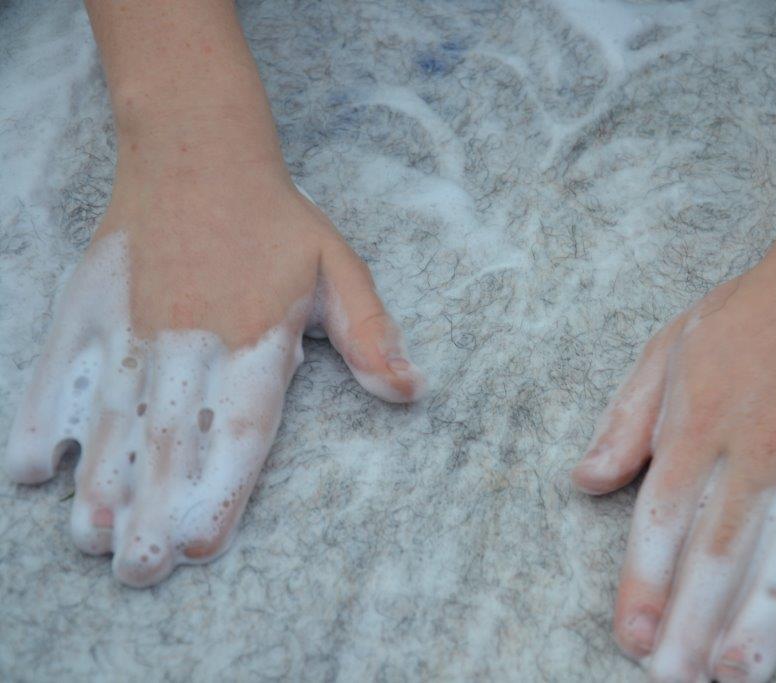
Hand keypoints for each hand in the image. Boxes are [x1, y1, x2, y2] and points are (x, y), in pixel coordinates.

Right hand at [5, 161, 425, 586]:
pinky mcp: (87, 309)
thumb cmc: (275, 220)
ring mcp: (130, 326)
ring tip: (91, 540)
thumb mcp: (339, 268)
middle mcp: (188, 341)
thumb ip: (371, 333)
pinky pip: (58, 371)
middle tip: (139, 570)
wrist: (197, 151)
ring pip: (113, 416)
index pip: (239, 426)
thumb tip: (411, 391)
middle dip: (153, 510)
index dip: (220, 488)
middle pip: (170, 438)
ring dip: (100, 482)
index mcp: (254, 338)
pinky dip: (43, 418)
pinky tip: (32, 470)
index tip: (202, 542)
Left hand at [571, 246, 775, 681]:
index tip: (633, 637)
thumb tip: (585, 482)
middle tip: (672, 681)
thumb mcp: (669, 347)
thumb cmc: (753, 312)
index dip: (645, 584)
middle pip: (719, 553)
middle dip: (692, 625)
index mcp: (700, 420)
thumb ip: (627, 420)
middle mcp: (759, 448)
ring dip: (758, 623)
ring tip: (731, 676)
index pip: (663, 519)